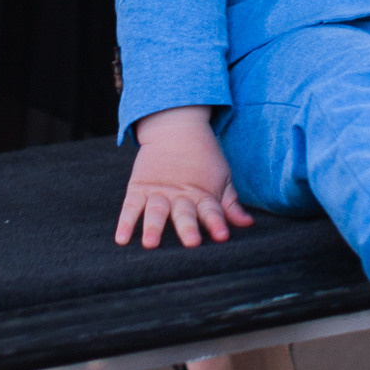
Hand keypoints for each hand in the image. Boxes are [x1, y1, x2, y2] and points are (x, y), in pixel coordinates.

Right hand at [116, 107, 253, 249]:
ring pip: (156, 211)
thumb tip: (248, 223)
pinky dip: (125, 222)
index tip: (222, 236)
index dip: (217, 222)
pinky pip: (130, 206)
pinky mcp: (139, 187)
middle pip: (184, 214)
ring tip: (150, 243)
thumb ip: (231, 204)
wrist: (176, 126)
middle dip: (188, 228)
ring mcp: (158, 191)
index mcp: (202, 194)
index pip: (211, 210)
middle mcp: (180, 194)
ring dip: (153, 227)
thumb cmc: (203, 157)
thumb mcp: (222, 177)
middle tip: (191, 243)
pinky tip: (121, 238)